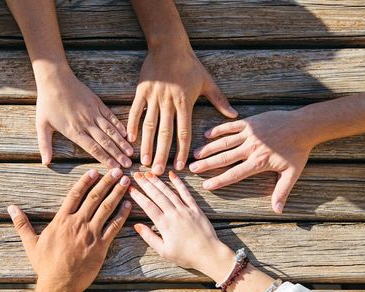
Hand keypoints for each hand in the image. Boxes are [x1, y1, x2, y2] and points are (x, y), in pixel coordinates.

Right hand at [7, 168, 131, 291]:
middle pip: (94, 197)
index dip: (85, 181)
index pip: (75, 194)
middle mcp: (78, 223)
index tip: (94, 171)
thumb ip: (22, 224)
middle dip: (106, 182)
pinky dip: (122, 215)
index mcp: (62, 220)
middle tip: (116, 170)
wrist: (59, 284)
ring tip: (124, 181)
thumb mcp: (30, 243)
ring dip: (116, 193)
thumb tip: (10, 208)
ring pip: (106, 208)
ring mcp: (91, 233)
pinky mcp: (101, 245)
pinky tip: (129, 204)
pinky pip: (114, 226)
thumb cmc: (45, 265)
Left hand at [35, 65, 132, 167]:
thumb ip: (45, 145)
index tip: (114, 167)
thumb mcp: (41, 125)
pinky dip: (119, 126)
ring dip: (121, 142)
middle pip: (105, 142)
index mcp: (74, 131)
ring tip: (130, 152)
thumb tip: (45, 162)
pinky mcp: (97, 103)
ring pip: (111, 130)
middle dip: (118, 154)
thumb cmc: (47, 102)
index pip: (93, 148)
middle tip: (128, 164)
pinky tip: (126, 134)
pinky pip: (111, 117)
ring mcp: (93, 113)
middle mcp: (86, 124)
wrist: (55, 79)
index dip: (105, 158)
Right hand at [127, 47, 236, 174]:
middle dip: (162, 154)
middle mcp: (168, 103)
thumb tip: (235, 115)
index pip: (184, 132)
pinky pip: (135, 111)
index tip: (180, 167)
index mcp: (184, 103)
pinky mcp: (141, 92)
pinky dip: (132, 125)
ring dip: (146, 145)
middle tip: (158, 171)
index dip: (182, 151)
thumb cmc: (189, 64)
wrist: (169, 46)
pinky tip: (130, 139)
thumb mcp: (207, 82)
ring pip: (149, 125)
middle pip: (165, 133)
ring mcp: (153, 98)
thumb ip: (220, 100)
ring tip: (144, 161)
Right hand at [130, 171, 234, 283]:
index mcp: (164, 224)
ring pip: (169, 192)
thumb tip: (137, 226)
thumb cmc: (185, 255)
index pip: (148, 206)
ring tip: (149, 173)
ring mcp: (185, 209)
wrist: (208, 253)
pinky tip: (172, 175)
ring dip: (158, 181)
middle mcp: (173, 214)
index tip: (130, 188)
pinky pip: (185, 193)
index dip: (138, 196)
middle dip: (146, 184)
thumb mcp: (163, 251)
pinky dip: (178, 183)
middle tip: (136, 175)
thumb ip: (149, 237)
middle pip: (156, 195)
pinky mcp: (195, 208)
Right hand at [190, 110, 314, 212]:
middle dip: (207, 164)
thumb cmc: (298, 150)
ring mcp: (249, 134)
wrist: (304, 125)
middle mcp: (250, 148)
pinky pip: (230, 127)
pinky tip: (206, 135)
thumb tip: (278, 211)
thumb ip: (282, 192)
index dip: (219, 180)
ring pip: (224, 142)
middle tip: (191, 169)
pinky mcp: (249, 123)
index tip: (206, 185)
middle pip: (224, 158)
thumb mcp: (292, 173)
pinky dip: (218, 130)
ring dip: (208, 148)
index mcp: (259, 162)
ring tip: (195, 154)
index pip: (235, 173)